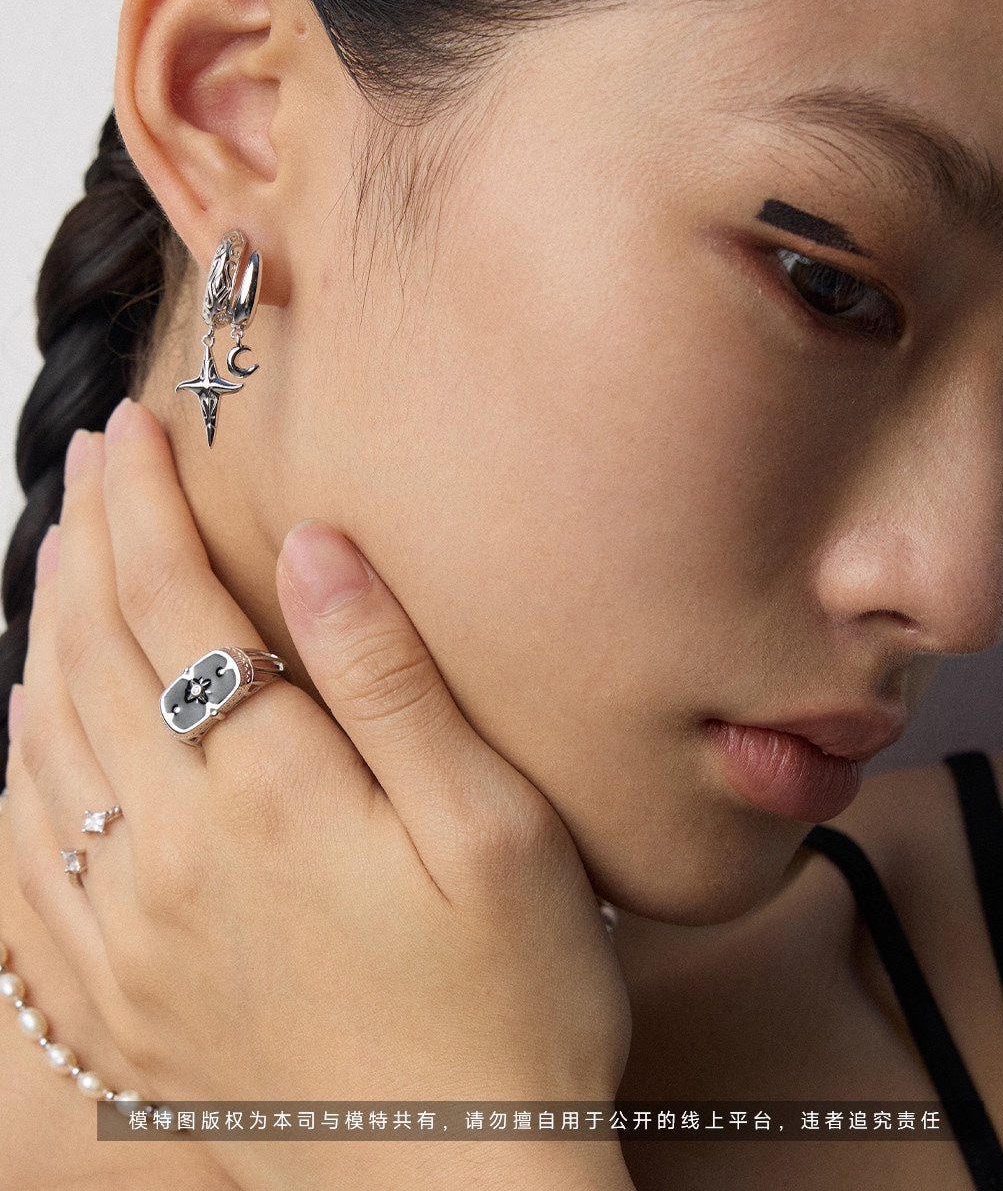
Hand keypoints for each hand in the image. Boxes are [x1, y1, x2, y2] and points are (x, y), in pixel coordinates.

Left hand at [6, 399, 632, 1188]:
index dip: (149, 507)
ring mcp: (122, 937)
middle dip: (88, 541)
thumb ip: (391, 681)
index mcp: (267, 797)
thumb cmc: (510, 1012)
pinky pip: (20, 860)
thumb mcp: (493, 830)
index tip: (139, 433)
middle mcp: (168, 856)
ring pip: (43, 745)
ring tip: (58, 558)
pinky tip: (24, 731)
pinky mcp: (113, 1004)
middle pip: (94, 656)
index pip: (175, 606)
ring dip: (45, 632)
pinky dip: (11, 769)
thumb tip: (313, 547)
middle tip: (93, 463)